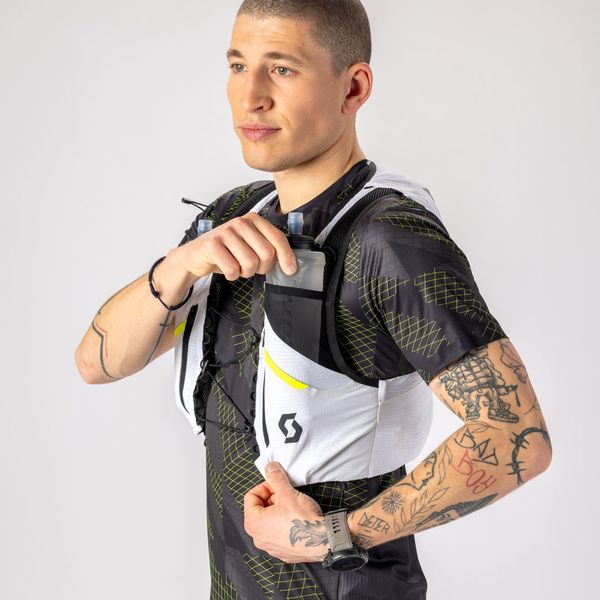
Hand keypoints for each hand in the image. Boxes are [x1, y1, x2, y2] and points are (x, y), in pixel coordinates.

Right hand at [180, 212, 296, 280]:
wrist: (197, 255)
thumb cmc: (227, 251)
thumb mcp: (250, 246)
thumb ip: (268, 248)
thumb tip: (290, 265)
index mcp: (253, 220)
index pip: (277, 238)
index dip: (286, 256)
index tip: (290, 270)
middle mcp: (241, 222)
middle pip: (266, 253)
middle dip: (261, 268)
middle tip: (250, 267)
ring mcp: (226, 232)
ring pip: (250, 263)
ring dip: (245, 272)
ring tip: (237, 266)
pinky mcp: (212, 244)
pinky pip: (232, 269)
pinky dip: (232, 275)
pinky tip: (226, 269)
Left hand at [243, 461, 328, 562]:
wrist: (322, 542)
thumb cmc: (303, 522)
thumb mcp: (287, 493)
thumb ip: (276, 478)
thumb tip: (270, 468)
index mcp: (253, 523)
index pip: (251, 496)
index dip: (266, 486)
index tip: (277, 484)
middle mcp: (258, 538)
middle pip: (260, 509)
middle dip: (273, 499)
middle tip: (287, 495)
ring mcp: (270, 547)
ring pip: (270, 520)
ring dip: (279, 510)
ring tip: (293, 507)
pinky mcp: (282, 551)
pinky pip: (279, 532)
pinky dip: (285, 524)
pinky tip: (296, 520)